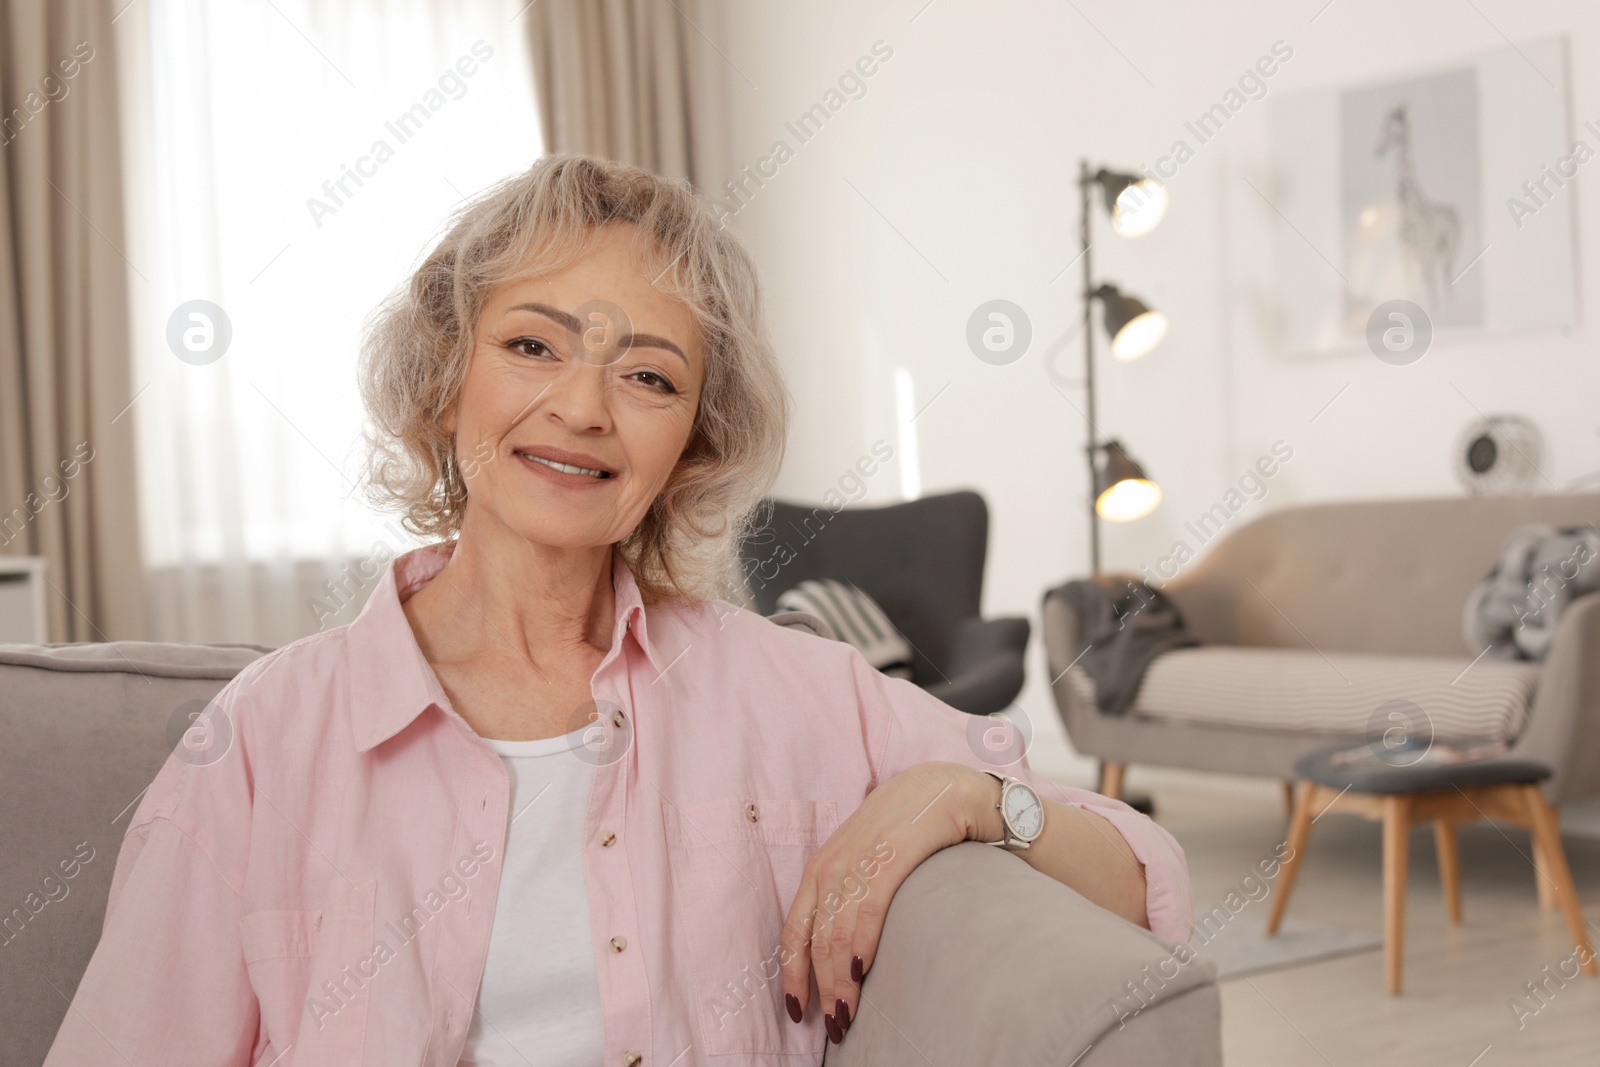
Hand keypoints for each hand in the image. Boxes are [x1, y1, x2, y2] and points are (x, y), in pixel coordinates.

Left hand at [779, 761, 996, 1043]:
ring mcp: (857, 861)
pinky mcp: (888, 856)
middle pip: (815, 942)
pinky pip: (868, 909)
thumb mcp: (864, 862)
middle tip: (836, 1026)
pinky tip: (862, 970)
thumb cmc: (902, 830)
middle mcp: (830, 867)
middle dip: (822, 990)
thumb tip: (842, 952)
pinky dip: (862, 943)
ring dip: (841, 980)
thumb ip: (849, 896)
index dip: (792, 977)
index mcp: (819, 870)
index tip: (796, 1013)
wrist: (939, 789)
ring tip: (849, 1014)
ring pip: (838, 933)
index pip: (794, 933)